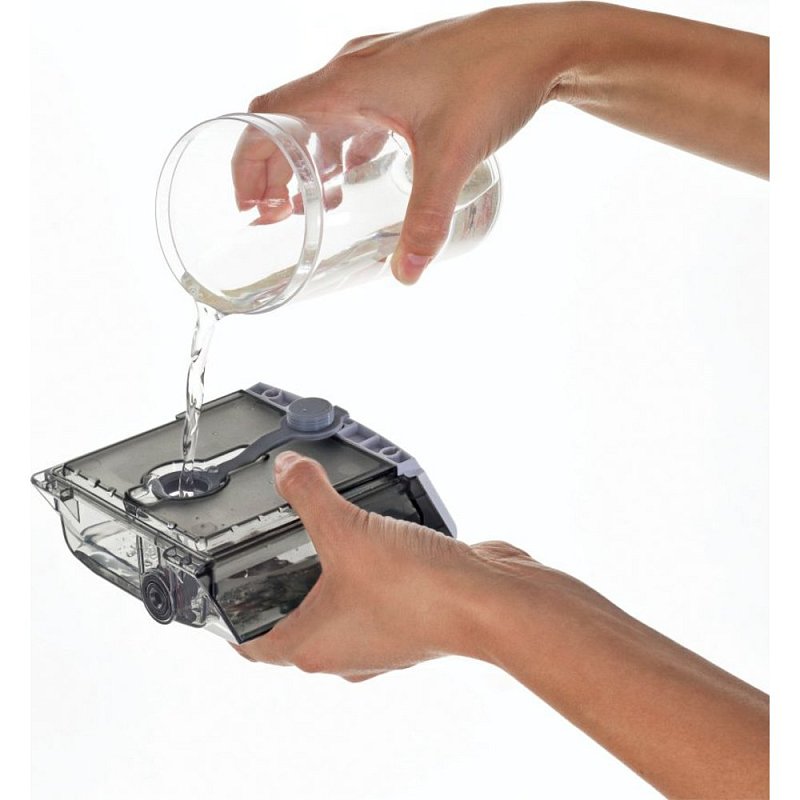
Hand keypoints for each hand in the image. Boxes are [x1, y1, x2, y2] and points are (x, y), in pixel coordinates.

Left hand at [231, 450, 541, 679]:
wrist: (488, 601)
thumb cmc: (415, 588)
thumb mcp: (346, 528)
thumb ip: (308, 493)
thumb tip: (286, 469)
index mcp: (314, 645)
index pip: (253, 645)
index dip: (231, 622)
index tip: (224, 600)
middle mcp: (344, 651)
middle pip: (297, 625)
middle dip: (284, 590)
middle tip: (275, 554)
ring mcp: (380, 640)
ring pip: (341, 613)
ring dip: (331, 582)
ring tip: (328, 539)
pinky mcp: (412, 623)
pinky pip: (377, 601)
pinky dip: (370, 576)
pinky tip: (378, 542)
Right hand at [238, 5, 572, 282]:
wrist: (541, 43)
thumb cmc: (493, 79)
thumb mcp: (452, 157)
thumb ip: (426, 220)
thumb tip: (405, 274)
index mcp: (348, 81)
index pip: (269, 116)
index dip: (249, 160)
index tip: (249, 203)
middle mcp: (354, 70)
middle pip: (289, 119)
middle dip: (276, 169)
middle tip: (276, 215)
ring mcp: (379, 71)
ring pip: (322, 117)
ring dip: (309, 160)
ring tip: (310, 205)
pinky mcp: (403, 79)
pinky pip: (354, 114)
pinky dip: (343, 148)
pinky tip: (355, 176)